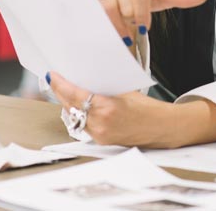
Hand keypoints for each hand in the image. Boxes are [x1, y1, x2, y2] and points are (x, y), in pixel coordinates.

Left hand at [47, 71, 169, 145]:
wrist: (162, 127)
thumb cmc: (149, 108)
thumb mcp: (126, 92)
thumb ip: (106, 88)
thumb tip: (89, 78)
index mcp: (107, 107)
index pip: (76, 94)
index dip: (61, 84)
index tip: (53, 75)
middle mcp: (100, 123)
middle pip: (71, 106)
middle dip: (61, 93)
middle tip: (55, 81)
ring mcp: (100, 134)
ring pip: (75, 117)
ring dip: (69, 105)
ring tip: (65, 92)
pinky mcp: (101, 140)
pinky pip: (83, 126)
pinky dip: (79, 115)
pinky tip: (79, 107)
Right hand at [93, 0, 208, 43]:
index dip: (143, 15)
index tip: (145, 29)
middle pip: (125, 4)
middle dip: (129, 22)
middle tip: (132, 32)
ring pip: (107, 6)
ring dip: (115, 25)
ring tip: (120, 34)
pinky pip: (92, 7)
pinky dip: (100, 21)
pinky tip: (105, 29)